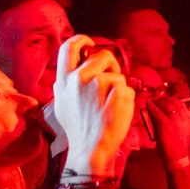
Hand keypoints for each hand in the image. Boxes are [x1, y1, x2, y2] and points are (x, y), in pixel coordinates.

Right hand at [54, 37, 134, 177]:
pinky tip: (117, 111)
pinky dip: (126, 97)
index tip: (90, 43)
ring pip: (117, 74)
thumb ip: (68, 84)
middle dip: (111, 65)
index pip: (69, 47)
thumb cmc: (79, 128)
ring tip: (111, 102)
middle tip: (111, 81)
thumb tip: (76, 69)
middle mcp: (78, 78)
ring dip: (119, 85)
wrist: (91, 149)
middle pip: (102, 55)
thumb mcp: (63, 103)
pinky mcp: (117, 91)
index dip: (82, 40)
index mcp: (63, 80)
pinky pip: (127, 87)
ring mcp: (98, 84)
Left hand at [145, 92, 189, 162]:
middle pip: (174, 102)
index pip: (181, 105)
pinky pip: (157, 112)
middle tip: (158, 100)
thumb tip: (162, 116)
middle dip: (165, 99)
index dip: (173, 100)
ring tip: (153, 102)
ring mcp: (175, 120)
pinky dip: (152, 107)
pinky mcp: (165, 124)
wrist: (177, 157)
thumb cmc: (177, 148)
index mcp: (188, 121)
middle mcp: (183, 118)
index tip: (166, 100)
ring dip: (159, 102)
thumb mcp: (180, 132)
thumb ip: (174, 124)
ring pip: (167, 105)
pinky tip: (148, 104)